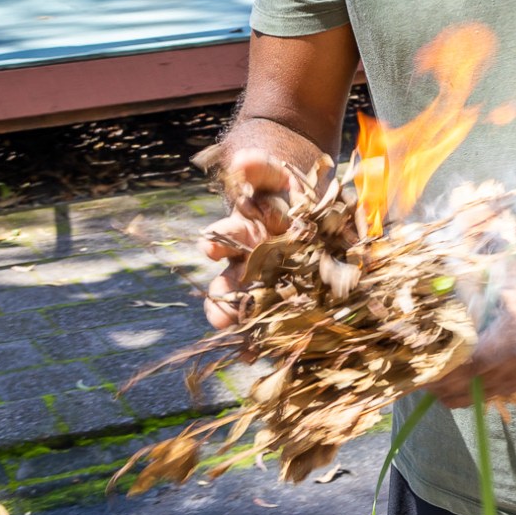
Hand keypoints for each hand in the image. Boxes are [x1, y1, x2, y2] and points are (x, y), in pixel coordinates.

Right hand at [197, 150, 313, 329]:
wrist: (307, 193)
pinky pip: (289, 311)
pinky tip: (278, 352)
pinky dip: (279, 333)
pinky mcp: (302, 286)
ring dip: (251, 324)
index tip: (208, 246)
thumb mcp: (270, 172)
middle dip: (225, 303)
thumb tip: (241, 162)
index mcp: (242, 232)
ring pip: (256, 305)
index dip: (216, 242)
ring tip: (248, 345)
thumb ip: (257, 167)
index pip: (222, 239)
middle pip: (232, 285)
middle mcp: (251, 260)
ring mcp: (275, 277)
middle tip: (220, 320)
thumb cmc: (280, 184)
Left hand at [423, 252, 515, 408]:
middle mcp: (514, 362)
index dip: (438, 374)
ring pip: (480, 396)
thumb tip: (440, 279)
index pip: (465, 368)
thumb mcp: (506, 271)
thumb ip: (473, 278)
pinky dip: (475, 390)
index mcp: (507, 337)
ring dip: (456, 392)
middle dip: (440, 388)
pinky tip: (463, 380)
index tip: (418, 372)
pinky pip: (495, 392)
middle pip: (467, 391)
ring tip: (437, 381)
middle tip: (421, 376)